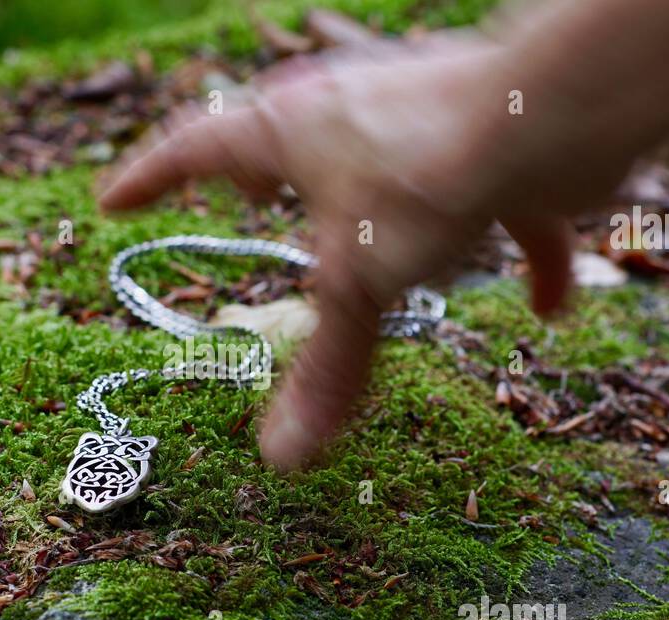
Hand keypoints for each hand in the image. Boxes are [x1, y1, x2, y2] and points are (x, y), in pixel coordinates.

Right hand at [98, 34, 606, 470]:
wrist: (554, 111)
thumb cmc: (428, 175)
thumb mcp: (358, 285)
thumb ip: (324, 369)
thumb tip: (279, 458)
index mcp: (289, 128)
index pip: (191, 149)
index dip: (147, 179)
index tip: (114, 202)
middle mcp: (349, 111)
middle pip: (284, 139)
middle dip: (259, 175)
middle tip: (236, 196)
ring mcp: (425, 118)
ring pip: (391, 168)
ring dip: (387, 215)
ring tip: (376, 252)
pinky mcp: (497, 145)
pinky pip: (501, 207)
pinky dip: (521, 254)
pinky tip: (547, 309)